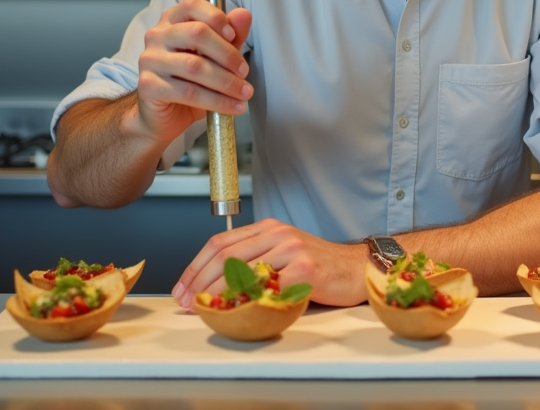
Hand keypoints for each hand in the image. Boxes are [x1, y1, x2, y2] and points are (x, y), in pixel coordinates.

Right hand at [133, 0, 252, 144]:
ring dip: (226, 82)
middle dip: (228, 55)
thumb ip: (231, 36)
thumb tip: (243, 14)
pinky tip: (232, 106)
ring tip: (244, 93)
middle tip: (244, 72)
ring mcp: (150, 60)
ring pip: (195, 66)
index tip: (234, 36)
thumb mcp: (216, 57)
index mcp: (172, 21)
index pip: (192, 5)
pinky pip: (188, 92)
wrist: (164, 114)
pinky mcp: (148, 85)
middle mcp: (157, 36)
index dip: (216, 17)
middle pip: (197, 33)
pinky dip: (217, 101)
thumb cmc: (190, 81)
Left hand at [171, 218, 371, 308]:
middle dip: (199, 282)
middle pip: (225, 256)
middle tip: (186, 302)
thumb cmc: (319, 266)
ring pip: (241, 271)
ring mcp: (292, 249)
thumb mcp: (283, 253)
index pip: (220, 242)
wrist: (356, 268)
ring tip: (204, 310)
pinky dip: (248, 301)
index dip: (195, 266)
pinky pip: (268, 287)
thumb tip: (214, 285)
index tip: (182, 287)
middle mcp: (278, 234)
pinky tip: (237, 312)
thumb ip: (254, 260)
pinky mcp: (305, 269)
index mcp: (268, 227)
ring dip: (217, 294)